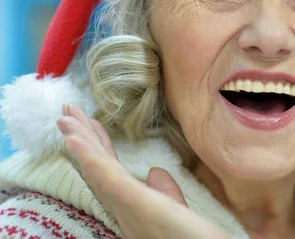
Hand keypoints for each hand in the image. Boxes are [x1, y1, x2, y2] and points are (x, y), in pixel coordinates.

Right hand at [56, 104, 228, 238]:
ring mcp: (125, 206)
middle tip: (67, 111)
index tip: (90, 123)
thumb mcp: (171, 207)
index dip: (98, 146)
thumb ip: (163, 190)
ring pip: (96, 168)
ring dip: (79, 141)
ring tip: (64, 117)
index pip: (110, 170)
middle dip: (81, 138)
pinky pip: (106, 177)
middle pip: (96, 166)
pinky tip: (74, 139)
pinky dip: (88, 157)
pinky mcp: (133, 202)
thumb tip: (156, 172)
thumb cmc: (185, 235)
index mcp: (130, 205)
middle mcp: (121, 208)